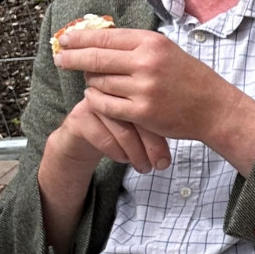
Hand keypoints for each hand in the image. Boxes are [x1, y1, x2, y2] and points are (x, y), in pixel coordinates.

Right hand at [49, 92, 170, 175]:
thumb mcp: (143, 125)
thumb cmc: (121, 128)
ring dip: (136, 154)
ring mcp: (95, 100)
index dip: (165, 133)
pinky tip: (124, 160)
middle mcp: (115, 89)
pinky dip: (117, 153)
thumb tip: (175, 152)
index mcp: (134, 85)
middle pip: (140, 117)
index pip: (155, 107)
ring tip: (145, 168)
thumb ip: (161, 128)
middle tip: (161, 166)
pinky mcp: (79, 116)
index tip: (169, 159)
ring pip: (122, 129)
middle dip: (153, 146)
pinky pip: (103, 137)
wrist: (84, 135)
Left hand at [54, 26, 232, 143]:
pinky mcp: (142, 112)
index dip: (80, 38)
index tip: (66, 39)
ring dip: (90, 82)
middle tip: (60, 58)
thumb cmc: (190, 78)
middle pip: (95, 58)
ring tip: (93, 82)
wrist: (215, 108)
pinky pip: (105, 105)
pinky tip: (95, 98)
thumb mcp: (167, 51)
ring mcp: (144, 88)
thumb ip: (136, 46)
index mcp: (152, 43)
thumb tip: (99, 39)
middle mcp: (147, 62)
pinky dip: (96, 101)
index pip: (105, 36)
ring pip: (98, 82)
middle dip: (72, 58)